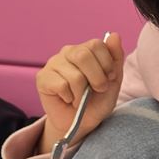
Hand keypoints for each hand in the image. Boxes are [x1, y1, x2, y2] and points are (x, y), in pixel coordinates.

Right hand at [36, 33, 125, 153]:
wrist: (82, 123)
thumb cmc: (97, 102)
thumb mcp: (113, 81)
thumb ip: (115, 58)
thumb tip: (115, 35)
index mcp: (85, 49)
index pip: (97, 44)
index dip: (107, 64)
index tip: (109, 78)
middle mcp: (68, 52)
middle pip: (83, 56)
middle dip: (96, 78)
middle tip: (97, 90)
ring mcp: (53, 64)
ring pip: (74, 75)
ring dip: (82, 94)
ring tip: (80, 99)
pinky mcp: (42, 78)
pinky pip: (61, 85)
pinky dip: (70, 98)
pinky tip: (68, 99)